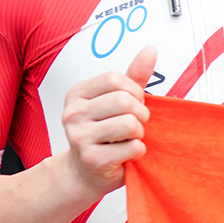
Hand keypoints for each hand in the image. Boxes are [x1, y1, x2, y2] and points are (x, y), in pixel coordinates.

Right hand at [58, 46, 156, 201]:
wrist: (86, 172)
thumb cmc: (105, 134)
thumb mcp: (117, 101)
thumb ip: (134, 77)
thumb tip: (151, 49)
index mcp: (77, 94)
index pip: (115, 79)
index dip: (134, 91)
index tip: (133, 104)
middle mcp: (72, 114)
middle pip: (124, 101)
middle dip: (140, 113)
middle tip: (135, 124)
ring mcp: (79, 137)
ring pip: (130, 124)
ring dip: (140, 133)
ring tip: (129, 139)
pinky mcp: (92, 159)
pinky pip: (133, 147)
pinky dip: (138, 152)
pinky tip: (125, 154)